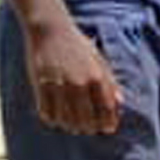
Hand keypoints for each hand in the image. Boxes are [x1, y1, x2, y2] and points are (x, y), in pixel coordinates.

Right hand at [26, 17, 123, 134]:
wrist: (50, 30)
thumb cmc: (78, 46)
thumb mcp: (100, 61)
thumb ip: (110, 84)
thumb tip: (119, 105)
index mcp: (97, 77)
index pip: (106, 110)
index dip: (108, 123)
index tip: (106, 128)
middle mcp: (79, 83)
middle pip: (86, 120)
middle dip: (89, 128)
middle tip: (88, 128)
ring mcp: (58, 86)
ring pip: (66, 121)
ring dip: (70, 126)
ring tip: (72, 124)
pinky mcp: (40, 86)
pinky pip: (47, 114)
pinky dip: (53, 119)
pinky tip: (57, 115)